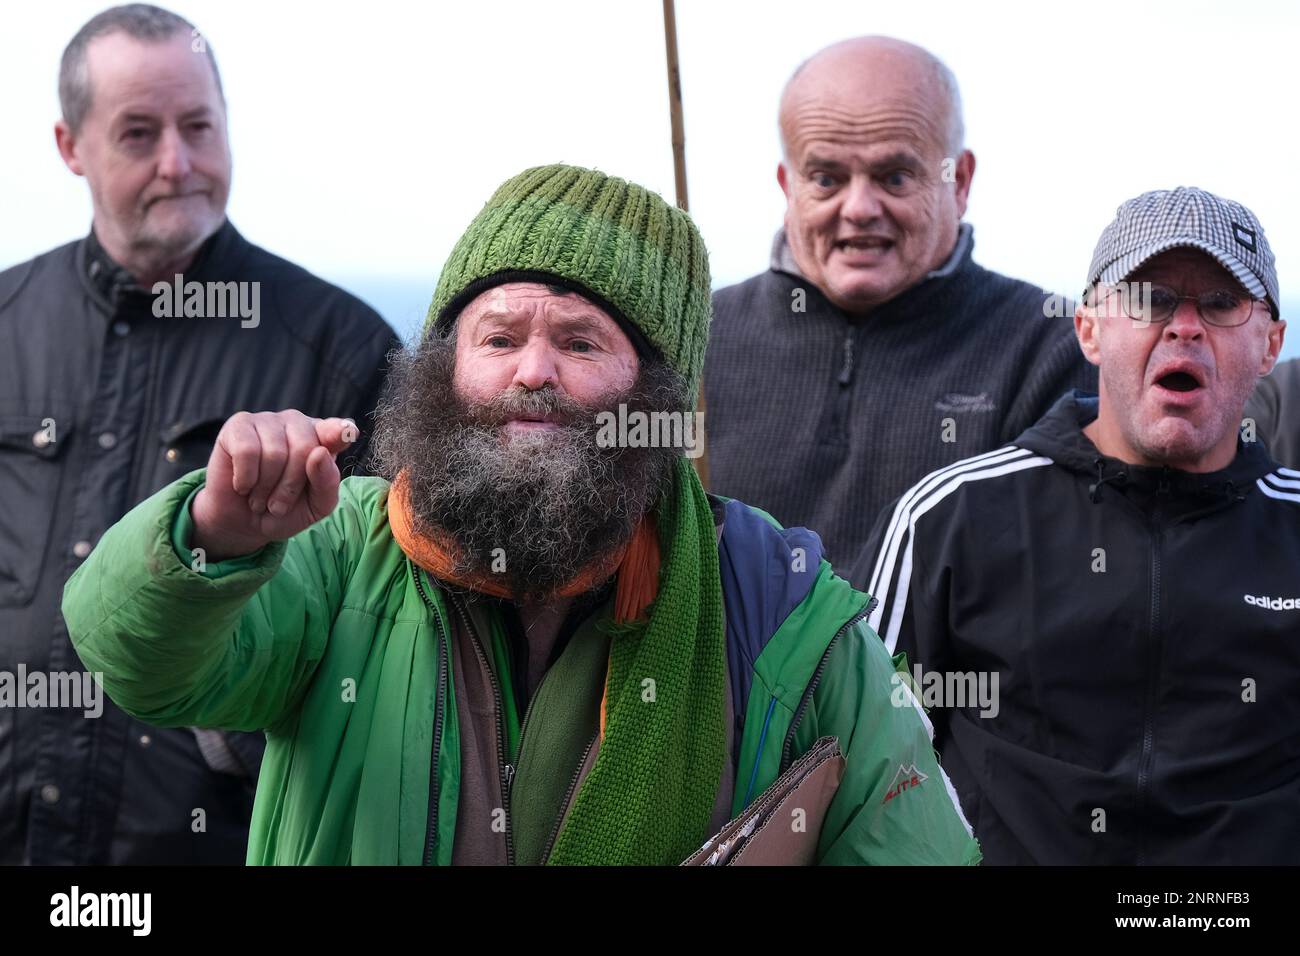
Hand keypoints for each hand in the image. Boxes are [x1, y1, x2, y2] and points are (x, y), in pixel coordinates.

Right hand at [190, 410, 357, 560]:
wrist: (242, 522)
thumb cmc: (284, 510)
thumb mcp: (315, 506)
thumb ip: (327, 483)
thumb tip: (320, 453)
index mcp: (323, 439)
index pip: (338, 431)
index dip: (341, 431)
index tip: (347, 433)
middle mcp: (298, 423)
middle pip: (304, 449)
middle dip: (290, 486)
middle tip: (278, 504)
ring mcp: (268, 420)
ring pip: (274, 453)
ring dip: (265, 488)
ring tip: (260, 497)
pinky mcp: (238, 425)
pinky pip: (247, 451)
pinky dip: (245, 478)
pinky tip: (243, 485)